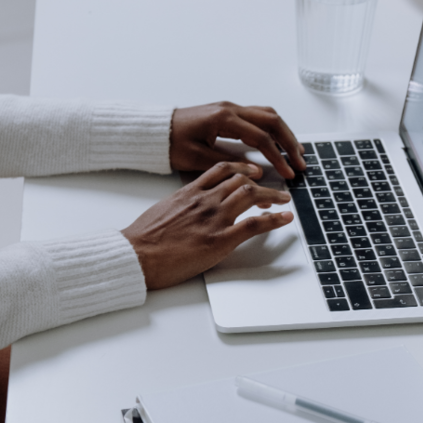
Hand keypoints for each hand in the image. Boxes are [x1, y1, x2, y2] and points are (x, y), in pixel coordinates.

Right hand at [122, 161, 293, 290]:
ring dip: (273, 196)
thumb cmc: (143, 238)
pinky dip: (274, 219)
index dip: (241, 168)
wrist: (137, 254)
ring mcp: (214, 218)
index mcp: (189, 192)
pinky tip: (285, 218)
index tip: (251, 172)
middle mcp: (205, 200)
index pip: (222, 170)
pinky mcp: (219, 240)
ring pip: (251, 196)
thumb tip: (188, 208)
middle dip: (261, 182)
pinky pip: (254, 225)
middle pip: (241, 181)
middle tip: (273, 189)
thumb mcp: (162, 210)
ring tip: (284, 199)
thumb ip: (181, 205)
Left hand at [170, 102, 306, 179]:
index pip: (261, 137)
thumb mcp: (196, 159)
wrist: (156, 131)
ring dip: (284, 132)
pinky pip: (258, 116)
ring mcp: (230, 108)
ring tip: (296, 151)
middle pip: (272, 121)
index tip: (288, 173)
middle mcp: (230, 109)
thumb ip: (228, 164)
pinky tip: (278, 141)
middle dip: (289, 142)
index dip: (278, 157)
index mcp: (224, 119)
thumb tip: (256, 171)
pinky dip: (272, 128)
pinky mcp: (227, 112)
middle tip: (300, 162)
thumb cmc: (171, 144)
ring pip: (267, 115)